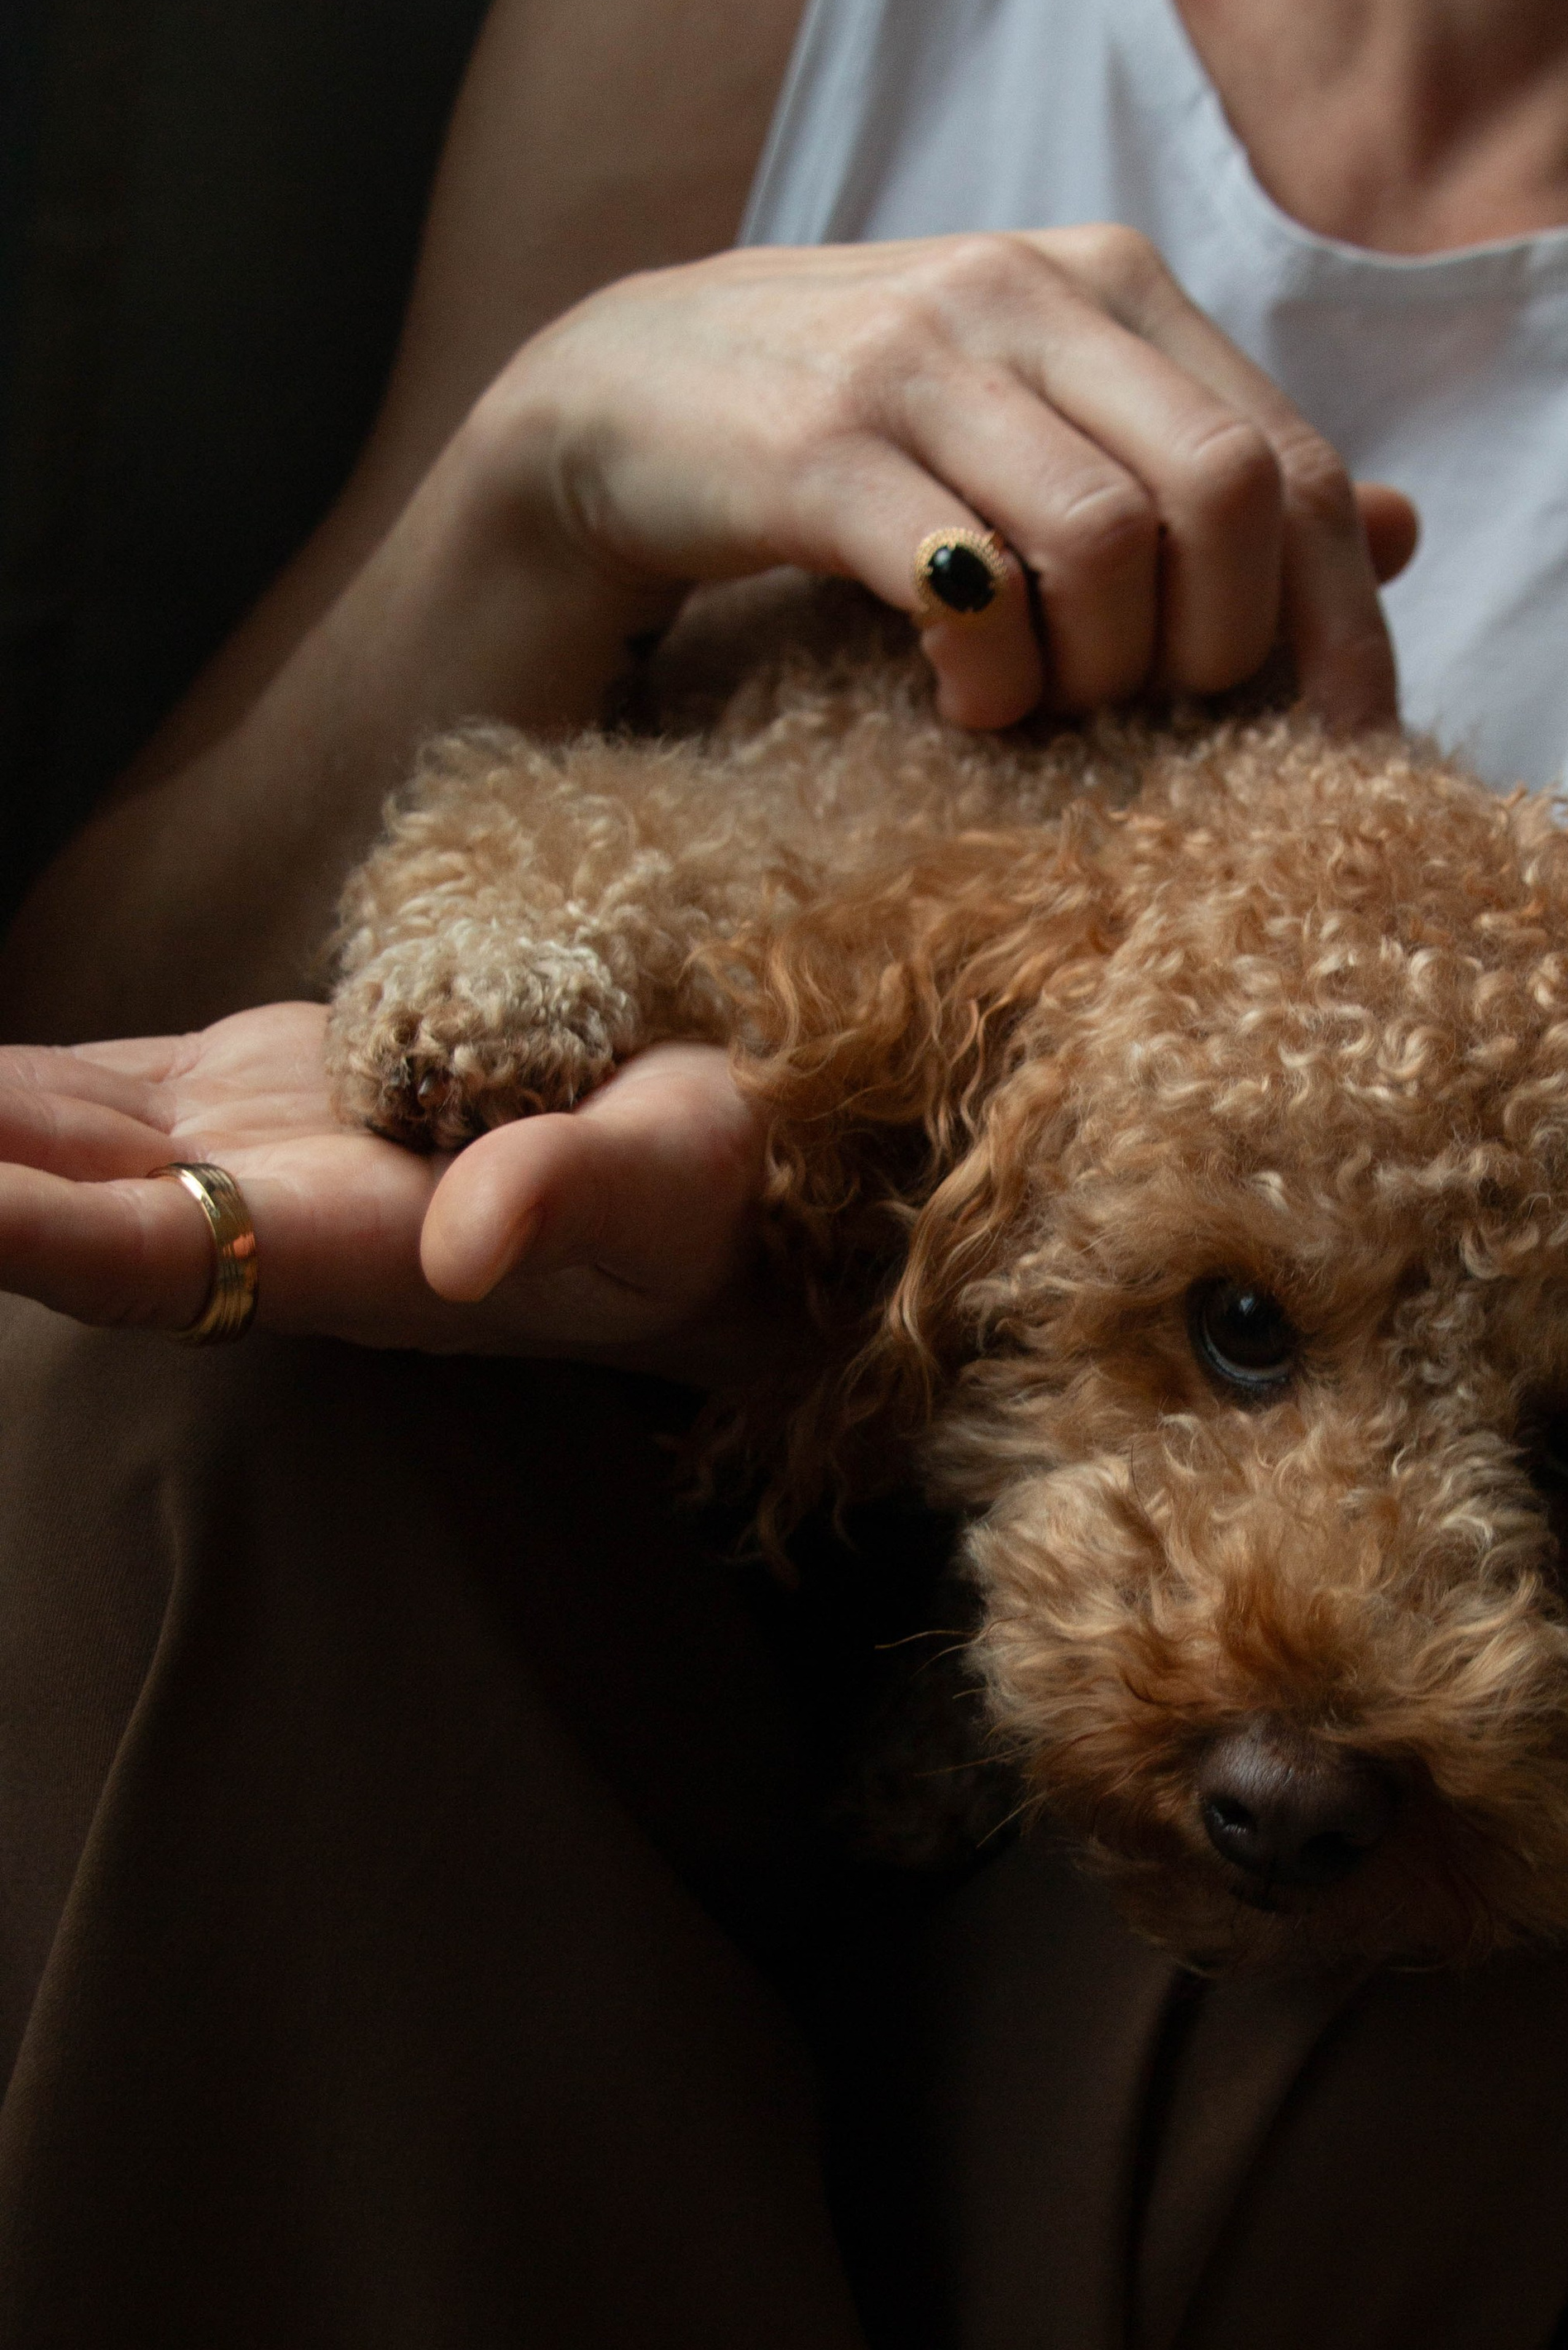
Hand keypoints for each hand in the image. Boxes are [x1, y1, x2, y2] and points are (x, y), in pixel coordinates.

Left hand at [0, 1006, 763, 1374]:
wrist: (716, 1184)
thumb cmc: (715, 1190)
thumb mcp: (679, 1172)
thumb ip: (576, 1197)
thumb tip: (465, 1242)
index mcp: (342, 1251)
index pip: (134, 1258)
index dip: (17, 1232)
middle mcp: (258, 1222)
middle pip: (35, 1208)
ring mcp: (238, 1155)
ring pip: (33, 1144)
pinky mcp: (241, 1094)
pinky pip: (74, 1091)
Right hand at [494, 222, 1416, 731]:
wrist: (617, 408)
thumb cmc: (863, 446)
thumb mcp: (1048, 431)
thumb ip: (1209, 467)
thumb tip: (1405, 531)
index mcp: (1113, 286)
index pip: (1293, 461)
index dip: (1339, 625)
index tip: (1343, 752)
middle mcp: (1029, 293)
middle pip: (1225, 496)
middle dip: (1216, 651)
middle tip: (1154, 723)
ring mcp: (918, 361)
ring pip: (1108, 543)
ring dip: (1097, 674)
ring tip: (1042, 714)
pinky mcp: (813, 448)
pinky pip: (964, 583)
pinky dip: (992, 677)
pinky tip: (965, 705)